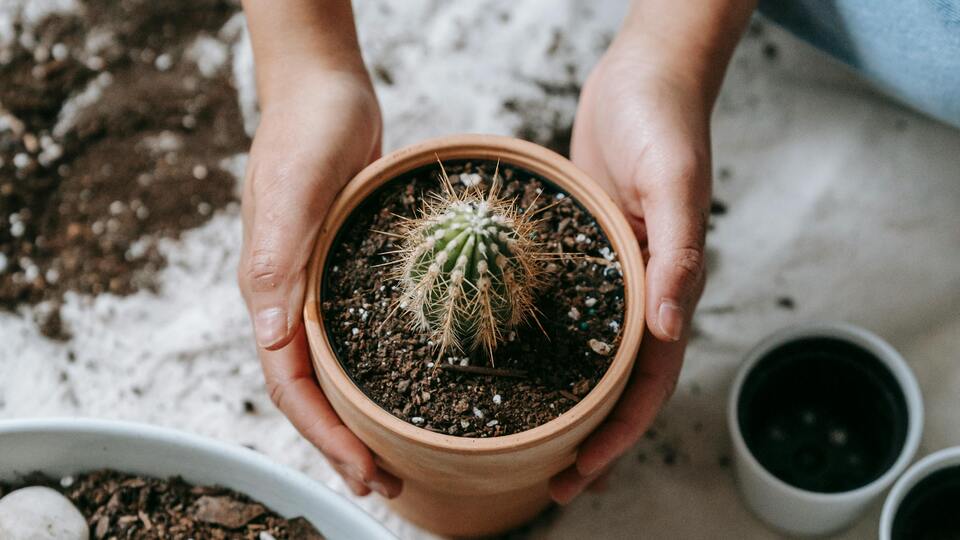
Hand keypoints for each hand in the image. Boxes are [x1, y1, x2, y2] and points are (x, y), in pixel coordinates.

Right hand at [237, 69, 401, 497]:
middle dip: (344, 442)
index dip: (324, 435)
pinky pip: (357, 334)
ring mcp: (320, 287)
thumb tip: (272, 336)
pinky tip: (409, 383)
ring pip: (335, 369)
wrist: (327, 93)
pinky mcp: (348, 271)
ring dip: (361, 415)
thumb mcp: (290, 192)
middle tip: (387, 483)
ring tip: (397, 453)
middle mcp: (292, 300)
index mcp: (270, 293)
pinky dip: (378, 369)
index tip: (364, 471)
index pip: (290, 385)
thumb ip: (275, 260)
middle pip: (312, 390)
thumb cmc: (305, 134)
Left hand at [549, 41, 712, 502]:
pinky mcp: (584, 249)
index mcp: (669, 285)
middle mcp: (640, 289)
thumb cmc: (666, 121)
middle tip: (550, 481)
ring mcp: (610, 272)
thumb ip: (678, 252)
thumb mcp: (673, 181)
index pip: (647, 381)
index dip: (618, 434)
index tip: (582, 473)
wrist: (645, 76)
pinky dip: (545, 345)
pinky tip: (510, 360)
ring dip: (566, 401)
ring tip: (530, 439)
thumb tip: (670, 325)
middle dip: (590, 436)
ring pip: (589, 354)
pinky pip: (564, 309)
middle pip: (616, 382)